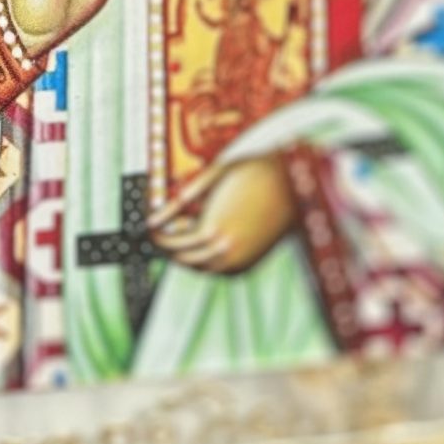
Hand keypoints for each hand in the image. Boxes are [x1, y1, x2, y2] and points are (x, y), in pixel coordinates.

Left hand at [148, 155, 298, 274]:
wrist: (295, 184)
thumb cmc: (255, 173)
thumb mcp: (213, 177)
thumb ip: (181, 199)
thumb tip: (153, 218)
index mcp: (212, 229)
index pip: (170, 243)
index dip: (156, 236)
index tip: (149, 228)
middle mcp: (225, 251)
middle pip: (182, 258)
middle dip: (169, 246)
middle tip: (162, 233)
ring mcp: (238, 260)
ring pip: (199, 268)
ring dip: (187, 254)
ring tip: (182, 235)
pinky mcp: (249, 264)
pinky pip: (217, 270)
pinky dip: (205, 260)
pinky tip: (204, 242)